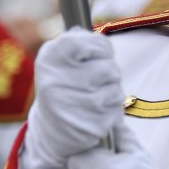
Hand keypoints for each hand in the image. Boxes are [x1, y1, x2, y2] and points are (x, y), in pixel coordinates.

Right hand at [21, 27, 123, 168]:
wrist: (51, 128)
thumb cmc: (62, 83)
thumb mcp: (59, 56)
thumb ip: (80, 40)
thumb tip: (102, 43)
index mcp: (51, 57)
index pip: (89, 42)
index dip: (100, 47)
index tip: (96, 54)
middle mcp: (59, 80)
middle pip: (109, 68)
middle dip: (108, 71)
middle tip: (93, 79)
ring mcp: (75, 105)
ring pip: (116, 89)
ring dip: (110, 91)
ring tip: (92, 96)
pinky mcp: (90, 126)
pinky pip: (116, 109)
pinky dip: (111, 109)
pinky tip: (94, 111)